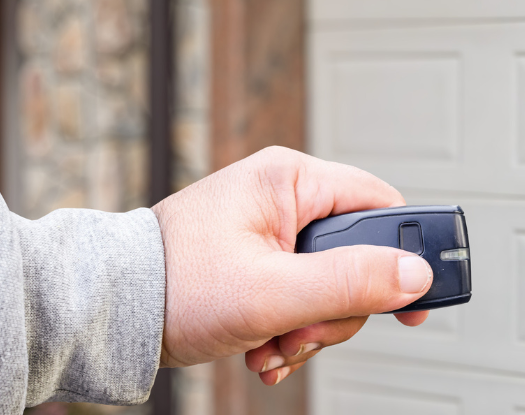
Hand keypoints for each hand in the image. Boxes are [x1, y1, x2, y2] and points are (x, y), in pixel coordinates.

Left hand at [150, 146, 432, 384]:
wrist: (108, 313)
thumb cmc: (172, 285)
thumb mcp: (271, 291)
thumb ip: (349, 282)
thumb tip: (414, 275)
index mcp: (291, 179)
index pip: (379, 204)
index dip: (404, 253)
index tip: (415, 299)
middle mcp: (284, 196)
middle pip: (357, 254)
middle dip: (336, 307)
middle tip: (304, 331)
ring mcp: (272, 228)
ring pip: (331, 283)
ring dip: (311, 326)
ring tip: (274, 343)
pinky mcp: (260, 257)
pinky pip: (303, 293)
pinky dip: (291, 327)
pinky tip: (265, 345)